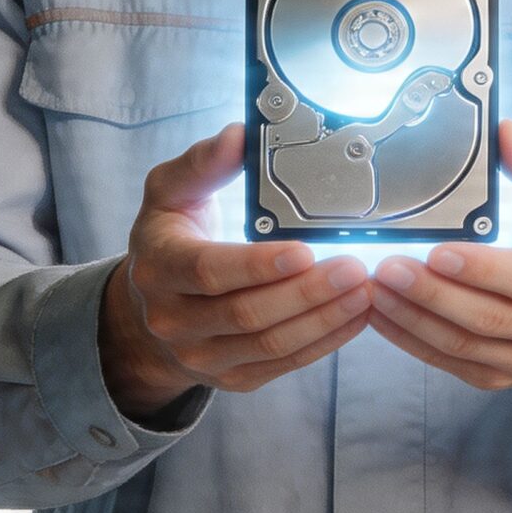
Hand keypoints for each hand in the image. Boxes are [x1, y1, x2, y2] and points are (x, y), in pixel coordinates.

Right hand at [100, 124, 373, 419]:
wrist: (147, 309)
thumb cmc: (169, 238)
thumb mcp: (170, 193)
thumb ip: (203, 162)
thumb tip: (240, 134)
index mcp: (159, 268)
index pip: (210, 271)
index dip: (259, 265)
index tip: (306, 250)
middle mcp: (173, 320)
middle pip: (248, 313)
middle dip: (307, 293)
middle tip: (354, 268)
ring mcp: (201, 356)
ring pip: (270, 345)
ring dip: (323, 319)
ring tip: (364, 291)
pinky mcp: (231, 377)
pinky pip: (282, 365)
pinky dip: (324, 342)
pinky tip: (353, 316)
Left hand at [365, 120, 511, 417]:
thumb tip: (506, 133)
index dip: (481, 270)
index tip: (437, 251)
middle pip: (487, 318)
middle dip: (431, 294)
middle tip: (388, 266)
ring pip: (462, 345)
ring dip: (412, 318)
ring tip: (374, 286)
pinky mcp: (497, 375)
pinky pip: (448, 362)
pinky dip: (409, 339)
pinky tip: (380, 313)